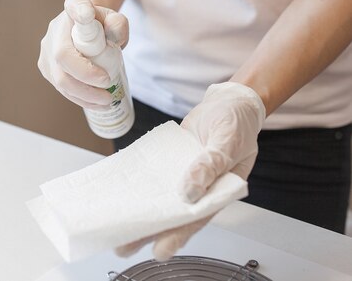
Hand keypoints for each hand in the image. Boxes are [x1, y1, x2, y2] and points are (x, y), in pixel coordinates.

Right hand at [38, 0, 128, 108]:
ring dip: (84, 95)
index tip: (88, 14)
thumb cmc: (102, 27)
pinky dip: (80, 98)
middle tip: (107, 87)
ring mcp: (46, 51)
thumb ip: (118, 24)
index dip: (79, 10)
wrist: (87, 34)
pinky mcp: (47, 69)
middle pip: (62, 57)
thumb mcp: (115, 21)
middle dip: (85, 78)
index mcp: (73, 10)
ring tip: (106, 101)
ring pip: (60, 79)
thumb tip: (114, 32)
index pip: (74, 5)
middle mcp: (54, 30)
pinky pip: (61, 88)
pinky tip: (96, 103)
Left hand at [114, 82, 265, 260]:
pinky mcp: (169, 163)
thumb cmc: (236, 123)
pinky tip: (123, 190)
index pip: (196, 219)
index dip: (177, 235)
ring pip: (160, 197)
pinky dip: (140, 183)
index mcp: (218, 191)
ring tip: (116, 224)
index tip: (160, 250)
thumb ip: (210, 165)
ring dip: (141, 209)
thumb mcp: (228, 142)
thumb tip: (190, 191)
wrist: (227, 103)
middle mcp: (198, 188)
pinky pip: (153, 175)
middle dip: (149, 230)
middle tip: (123, 245)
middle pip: (172, 214)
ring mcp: (182, 175)